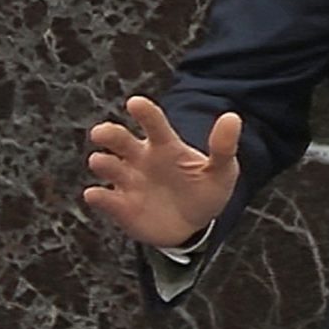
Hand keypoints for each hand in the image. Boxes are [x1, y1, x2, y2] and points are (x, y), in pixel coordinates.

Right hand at [82, 95, 241, 247]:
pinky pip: (105, 199)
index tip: (135, 103)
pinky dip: (98, 197)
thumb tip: (232, 117)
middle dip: (109, 134)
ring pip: (108, 166)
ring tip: (102, 161)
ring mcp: (129, 182)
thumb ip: (223, 147)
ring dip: (103, 163)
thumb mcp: (222, 171)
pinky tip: (96, 194)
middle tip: (101, 133)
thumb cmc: (206, 190)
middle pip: (120, 140)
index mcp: (165, 146)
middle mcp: (141, 159)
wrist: (194, 225)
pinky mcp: (121, 207)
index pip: (153, 124)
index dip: (144, 112)